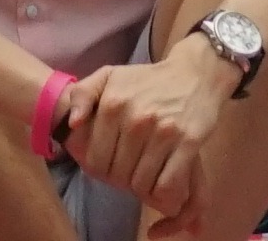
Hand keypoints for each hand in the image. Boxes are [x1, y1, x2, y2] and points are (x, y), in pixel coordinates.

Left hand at [59, 47, 241, 221]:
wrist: (195, 73)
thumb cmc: (147, 80)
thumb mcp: (109, 77)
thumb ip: (83, 94)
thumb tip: (73, 124)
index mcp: (112, 104)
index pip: (95, 162)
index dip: (101, 172)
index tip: (112, 166)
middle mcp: (136, 119)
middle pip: (118, 176)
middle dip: (123, 180)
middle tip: (132, 171)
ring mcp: (163, 131)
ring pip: (142, 184)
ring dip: (144, 188)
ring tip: (147, 176)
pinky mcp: (188, 142)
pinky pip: (168, 185)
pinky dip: (164, 195)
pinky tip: (164, 184)